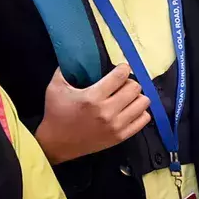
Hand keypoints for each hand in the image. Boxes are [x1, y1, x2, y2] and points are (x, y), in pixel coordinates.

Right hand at [35, 65, 151, 163]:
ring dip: (136, 97)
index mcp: (92, 98)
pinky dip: (139, 112)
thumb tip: (75, 54)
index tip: (120, 69)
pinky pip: (144, 119)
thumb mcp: (55, 87)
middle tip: (121, 85)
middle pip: (135, 88)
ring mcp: (116, 126)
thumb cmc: (56, 114)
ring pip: (143, 103)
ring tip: (126, 97)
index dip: (123, 69)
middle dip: (129, 82)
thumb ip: (65, 69)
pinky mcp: (120, 137)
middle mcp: (107, 112)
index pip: (121, 76)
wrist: (55, 144)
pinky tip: (129, 110)